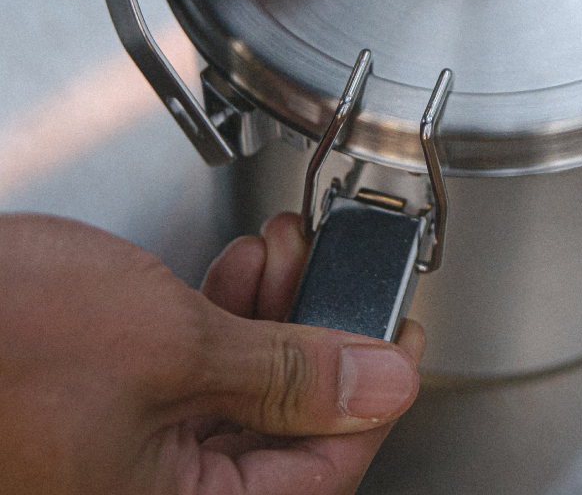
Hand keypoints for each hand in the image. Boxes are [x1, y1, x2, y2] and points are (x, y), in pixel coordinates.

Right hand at [0, 212, 422, 493]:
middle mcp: (155, 490)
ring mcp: (137, 443)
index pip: (322, 474)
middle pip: (288, 425)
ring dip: (281, 309)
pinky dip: (233, 308)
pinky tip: (244, 263)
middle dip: (323, 334)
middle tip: (345, 272)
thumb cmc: (6, 336)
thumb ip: (289, 372)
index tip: (404, 332)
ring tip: (288, 249)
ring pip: (250, 384)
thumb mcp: (175, 348)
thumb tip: (383, 385)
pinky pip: (205, 363)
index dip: (375, 397)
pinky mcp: (121, 393)